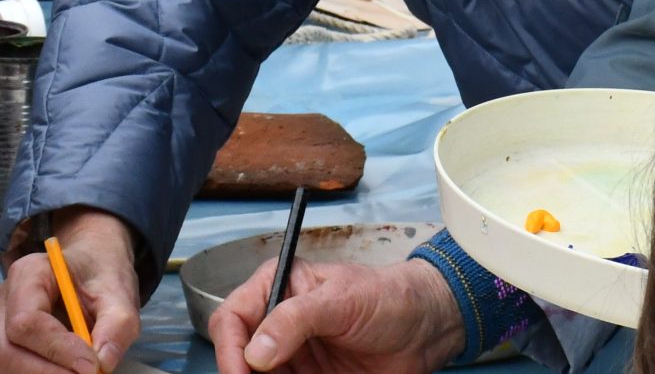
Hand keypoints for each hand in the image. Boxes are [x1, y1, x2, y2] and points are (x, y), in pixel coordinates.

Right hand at [0, 208, 140, 372]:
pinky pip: (14, 369)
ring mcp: (0, 324)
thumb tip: (104, 363)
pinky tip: (69, 370)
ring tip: (82, 372)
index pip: (27, 322)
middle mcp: (5, 300)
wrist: (90, 264)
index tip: (91, 366)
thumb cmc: (99, 270)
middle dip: (47, 373)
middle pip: (7, 351)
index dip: (57, 350)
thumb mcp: (119, 290)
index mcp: (28, 274)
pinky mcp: (7, 343)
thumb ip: (117, 324)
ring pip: (6, 365)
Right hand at [209, 257, 464, 373]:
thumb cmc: (388, 297)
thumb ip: (296, 318)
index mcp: (277, 288)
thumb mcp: (342, 299)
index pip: (232, 318)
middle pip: (238, 357)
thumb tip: (255, 351)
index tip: (242, 373)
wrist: (425, 329)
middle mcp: (276, 324)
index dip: (229, 348)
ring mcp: (290, 356)